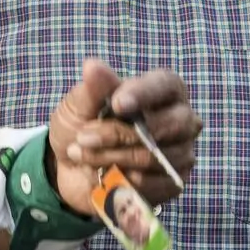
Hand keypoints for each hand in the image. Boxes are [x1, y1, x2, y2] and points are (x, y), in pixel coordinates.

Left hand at [48, 59, 200, 214]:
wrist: (69, 171)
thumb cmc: (80, 127)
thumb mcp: (79, 106)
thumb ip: (92, 89)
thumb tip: (92, 65)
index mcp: (163, 90)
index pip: (165, 85)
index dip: (143, 94)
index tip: (116, 104)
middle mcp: (181, 119)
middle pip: (170, 125)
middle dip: (120, 133)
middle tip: (83, 137)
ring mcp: (181, 153)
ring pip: (155, 157)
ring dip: (111, 158)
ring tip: (80, 154)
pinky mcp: (172, 183)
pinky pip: (152, 184)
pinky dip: (120, 180)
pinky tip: (101, 175)